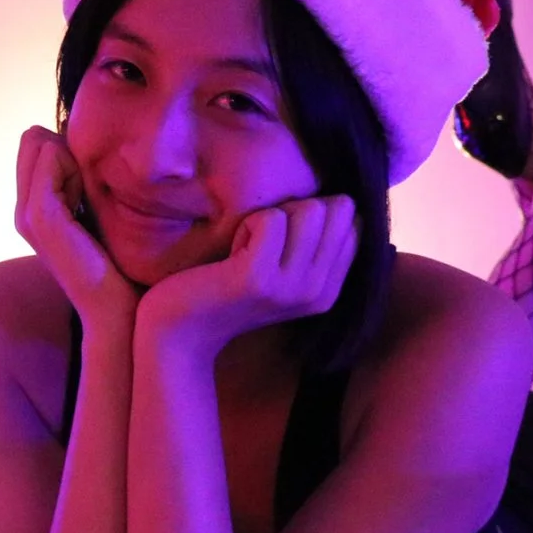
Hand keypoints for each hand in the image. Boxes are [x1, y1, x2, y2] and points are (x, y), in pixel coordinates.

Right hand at [15, 126, 139, 328]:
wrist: (115, 309)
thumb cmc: (118, 265)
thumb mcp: (98, 214)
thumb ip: (85, 184)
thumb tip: (87, 145)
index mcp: (33, 210)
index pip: (35, 144)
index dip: (68, 151)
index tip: (91, 188)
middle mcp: (22, 210)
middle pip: (33, 139)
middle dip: (67, 151)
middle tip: (90, 192)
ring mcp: (26, 214)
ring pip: (41, 144)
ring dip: (74, 160)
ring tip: (90, 201)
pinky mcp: (39, 215)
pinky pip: (51, 158)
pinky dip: (76, 168)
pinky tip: (88, 204)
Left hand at [137, 196, 357, 353]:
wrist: (179, 332)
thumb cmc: (224, 288)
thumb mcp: (281, 270)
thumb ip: (314, 244)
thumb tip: (343, 200)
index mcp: (328, 290)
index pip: (354, 222)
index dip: (312, 216)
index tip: (279, 245)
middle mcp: (318, 292)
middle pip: (339, 209)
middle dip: (295, 210)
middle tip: (260, 244)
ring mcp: (291, 287)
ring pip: (310, 209)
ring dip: (269, 218)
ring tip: (245, 251)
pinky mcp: (259, 278)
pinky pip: (271, 218)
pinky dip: (246, 225)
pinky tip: (231, 256)